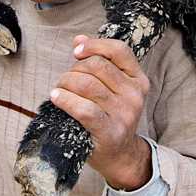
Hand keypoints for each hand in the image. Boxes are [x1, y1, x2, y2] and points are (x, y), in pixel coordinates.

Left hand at [50, 35, 151, 189]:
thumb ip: (100, 63)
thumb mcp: (113, 88)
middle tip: (65, 80)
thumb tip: (79, 40)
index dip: (95, 45)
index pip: (119, 50)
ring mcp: (124, 113)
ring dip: (65, 83)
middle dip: (74, 68)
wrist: (120, 155)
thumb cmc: (111, 117)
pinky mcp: (109, 130)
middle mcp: (134, 94)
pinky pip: (83, 109)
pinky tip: (56, 97)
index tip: (77, 51)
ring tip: (59, 89)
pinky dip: (66, 100)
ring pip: (87, 84)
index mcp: (139, 80)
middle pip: (97, 66)